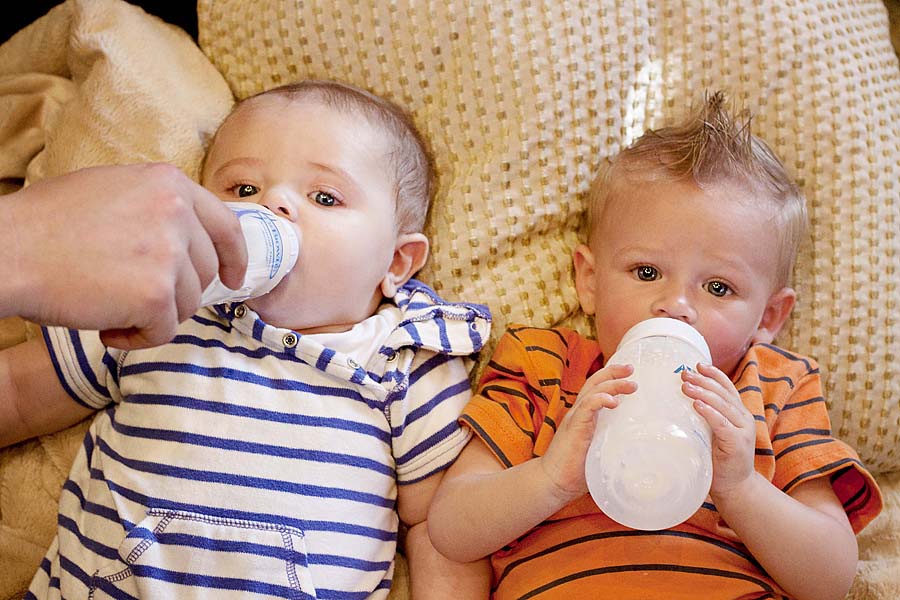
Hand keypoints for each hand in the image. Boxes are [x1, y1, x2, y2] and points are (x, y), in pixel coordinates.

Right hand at [3, 163, 246, 347]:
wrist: (6, 250)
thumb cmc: (46, 224)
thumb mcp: (112, 190)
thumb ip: (156, 205)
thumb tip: (190, 234)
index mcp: (169, 183)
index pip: (225, 225)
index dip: (233, 257)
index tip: (234, 277)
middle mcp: (176, 212)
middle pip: (203, 271)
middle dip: (174, 292)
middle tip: (133, 297)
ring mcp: (169, 253)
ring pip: (187, 303)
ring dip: (153, 315)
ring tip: (109, 307)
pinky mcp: (156, 293)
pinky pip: (163, 331)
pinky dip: (137, 338)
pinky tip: (106, 328)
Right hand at [540, 363, 634, 499]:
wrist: (553, 481)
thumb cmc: (576, 469)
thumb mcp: (599, 449)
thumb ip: (613, 441)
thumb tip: (641, 447)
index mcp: (584, 415)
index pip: (596, 388)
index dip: (611, 377)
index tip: (630, 373)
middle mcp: (579, 412)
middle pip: (595, 382)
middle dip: (614, 372)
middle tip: (632, 368)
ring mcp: (575, 418)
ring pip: (593, 391)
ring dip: (613, 385)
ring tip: (631, 385)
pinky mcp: (574, 428)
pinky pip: (587, 407)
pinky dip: (600, 400)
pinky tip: (613, 401)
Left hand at [681, 363, 755, 495]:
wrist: (735, 488)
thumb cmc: (719, 460)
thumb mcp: (712, 434)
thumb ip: (705, 418)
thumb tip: (681, 402)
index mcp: (739, 413)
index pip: (728, 388)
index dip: (714, 374)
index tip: (697, 364)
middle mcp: (744, 419)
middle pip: (723, 393)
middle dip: (703, 381)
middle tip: (684, 374)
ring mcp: (743, 431)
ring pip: (723, 405)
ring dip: (703, 393)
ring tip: (685, 386)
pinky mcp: (738, 443)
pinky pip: (722, 424)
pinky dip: (709, 412)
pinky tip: (697, 405)